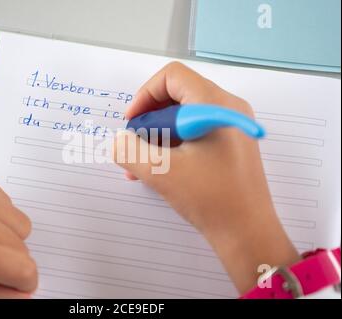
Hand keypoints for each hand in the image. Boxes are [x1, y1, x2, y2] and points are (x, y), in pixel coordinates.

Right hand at [113, 62, 299, 292]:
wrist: (247, 233)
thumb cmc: (209, 198)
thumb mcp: (160, 172)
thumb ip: (130, 150)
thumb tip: (120, 140)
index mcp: (214, 105)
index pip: (173, 77)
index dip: (145, 94)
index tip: (132, 123)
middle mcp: (227, 108)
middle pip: (178, 96)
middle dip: (148, 121)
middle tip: (134, 146)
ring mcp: (231, 127)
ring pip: (184, 118)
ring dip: (158, 137)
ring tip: (139, 166)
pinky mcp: (231, 145)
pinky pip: (195, 134)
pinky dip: (173, 146)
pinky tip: (157, 171)